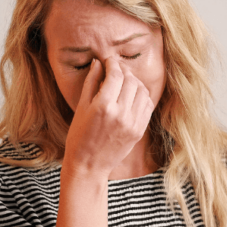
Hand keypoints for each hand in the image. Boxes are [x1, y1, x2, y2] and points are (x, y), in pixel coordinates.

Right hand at [64, 56, 155, 176]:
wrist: (89, 165)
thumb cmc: (79, 136)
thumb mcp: (81, 108)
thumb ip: (91, 83)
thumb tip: (98, 63)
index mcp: (103, 106)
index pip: (116, 75)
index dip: (113, 63)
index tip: (108, 61)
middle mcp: (121, 114)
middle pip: (131, 80)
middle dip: (123, 71)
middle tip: (115, 70)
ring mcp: (133, 123)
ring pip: (142, 90)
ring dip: (134, 82)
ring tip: (124, 82)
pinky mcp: (139, 130)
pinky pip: (147, 105)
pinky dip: (142, 96)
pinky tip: (132, 96)